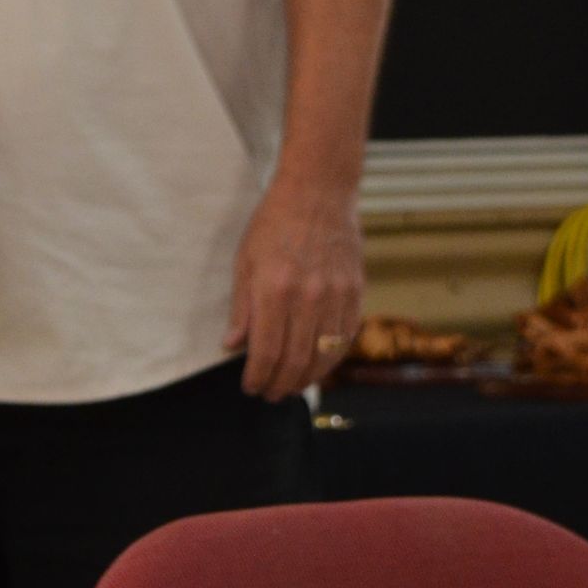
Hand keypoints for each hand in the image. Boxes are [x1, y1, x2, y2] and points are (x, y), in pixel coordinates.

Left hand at [224, 175, 361, 398]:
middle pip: (296, 361)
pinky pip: (345, 339)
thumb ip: (241, 309)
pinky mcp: (356, 293)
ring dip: (307, 380)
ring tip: (292, 386)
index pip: (265, 352)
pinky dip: (331, 360)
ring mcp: (336, 296)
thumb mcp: (245, 261)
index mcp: (274, 291)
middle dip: (280, 385)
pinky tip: (318, 366)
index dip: (257, 377)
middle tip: (270, 394)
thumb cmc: (274, 224)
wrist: (318, 193)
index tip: (250, 387)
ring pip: (324, 357)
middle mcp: (308, 298)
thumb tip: (232, 347)